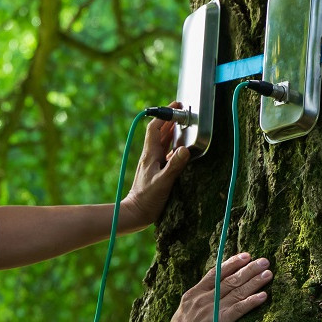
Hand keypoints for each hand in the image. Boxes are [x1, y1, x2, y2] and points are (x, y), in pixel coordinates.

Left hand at [120, 104, 190, 230]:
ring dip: (172, 132)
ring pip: (162, 142)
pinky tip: (181, 149)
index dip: (164, 115)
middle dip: (170, 120)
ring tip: (183, 125)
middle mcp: (150, 156)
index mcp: (150, 154)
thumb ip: (175, 165)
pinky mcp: (156, 171)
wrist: (135, 213)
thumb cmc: (147, 199)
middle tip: (183, 113)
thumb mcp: (163, 182)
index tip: (176, 107)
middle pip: (160, 132)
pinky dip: (173, 147)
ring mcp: (152, 163)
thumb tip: (185, 149)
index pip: (155, 128)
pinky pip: (165, 153)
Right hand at [159, 253, 272, 321]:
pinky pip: (239, 309)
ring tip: (268, 273)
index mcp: (194, 293)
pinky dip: (252, 301)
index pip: (216, 273)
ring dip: (255, 282)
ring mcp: (212, 309)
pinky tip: (263, 296)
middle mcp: (204, 298)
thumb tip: (210, 292)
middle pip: (230, 279)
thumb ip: (197, 299)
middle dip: (249, 269)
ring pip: (237, 292)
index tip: (246, 255)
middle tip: (264, 260)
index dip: (232, 263)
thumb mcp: (184, 309)